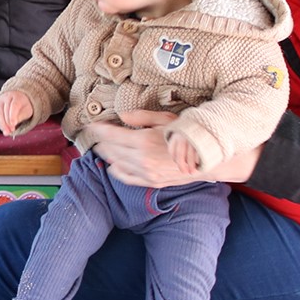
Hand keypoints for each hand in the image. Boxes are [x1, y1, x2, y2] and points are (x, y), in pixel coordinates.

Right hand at [0, 90, 34, 135]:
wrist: (18, 96)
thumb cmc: (24, 104)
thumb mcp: (27, 110)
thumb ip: (21, 116)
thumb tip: (14, 124)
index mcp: (17, 96)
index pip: (14, 106)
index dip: (13, 116)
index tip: (14, 124)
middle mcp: (6, 97)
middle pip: (5, 110)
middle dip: (7, 122)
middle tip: (11, 131)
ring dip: (2, 124)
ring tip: (7, 132)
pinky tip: (3, 129)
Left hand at [82, 110, 262, 186]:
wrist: (208, 160)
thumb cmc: (188, 135)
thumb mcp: (167, 119)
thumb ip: (142, 117)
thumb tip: (121, 116)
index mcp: (144, 141)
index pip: (110, 135)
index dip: (97, 129)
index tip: (91, 124)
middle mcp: (141, 160)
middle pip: (109, 150)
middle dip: (99, 141)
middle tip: (94, 134)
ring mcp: (145, 174)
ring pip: (114, 164)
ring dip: (106, 154)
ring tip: (101, 145)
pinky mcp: (150, 183)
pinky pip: (125, 177)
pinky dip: (116, 169)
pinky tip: (113, 162)